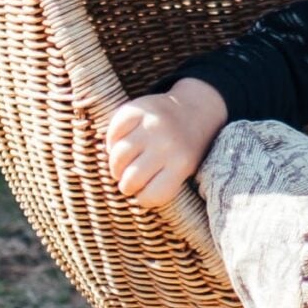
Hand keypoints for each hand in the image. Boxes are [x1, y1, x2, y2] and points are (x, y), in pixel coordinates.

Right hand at [106, 78, 227, 208]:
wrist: (196, 109)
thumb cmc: (185, 147)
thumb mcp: (185, 169)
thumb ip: (161, 182)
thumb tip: (126, 189)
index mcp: (182, 164)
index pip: (153, 195)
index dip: (142, 199)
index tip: (142, 194)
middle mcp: (166, 144)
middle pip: (131, 179)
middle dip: (126, 185)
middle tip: (127, 182)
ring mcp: (151, 124)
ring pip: (118, 156)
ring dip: (116, 166)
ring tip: (121, 166)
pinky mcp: (139, 108)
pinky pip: (114, 130)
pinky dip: (112, 140)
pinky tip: (118, 145)